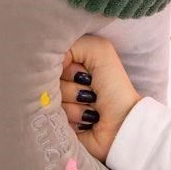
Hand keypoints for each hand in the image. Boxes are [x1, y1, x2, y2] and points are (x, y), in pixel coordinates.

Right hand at [60, 35, 141, 162]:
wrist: (122, 125)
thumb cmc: (115, 88)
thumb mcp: (100, 51)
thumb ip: (72, 44)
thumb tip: (50, 61)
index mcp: (72, 62)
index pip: (50, 59)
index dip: (67, 67)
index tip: (85, 73)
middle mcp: (63, 80)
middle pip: (48, 80)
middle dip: (72, 86)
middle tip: (90, 90)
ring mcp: (60, 102)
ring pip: (50, 99)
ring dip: (74, 105)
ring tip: (91, 108)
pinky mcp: (58, 121)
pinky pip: (53, 116)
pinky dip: (72, 117)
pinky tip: (86, 120)